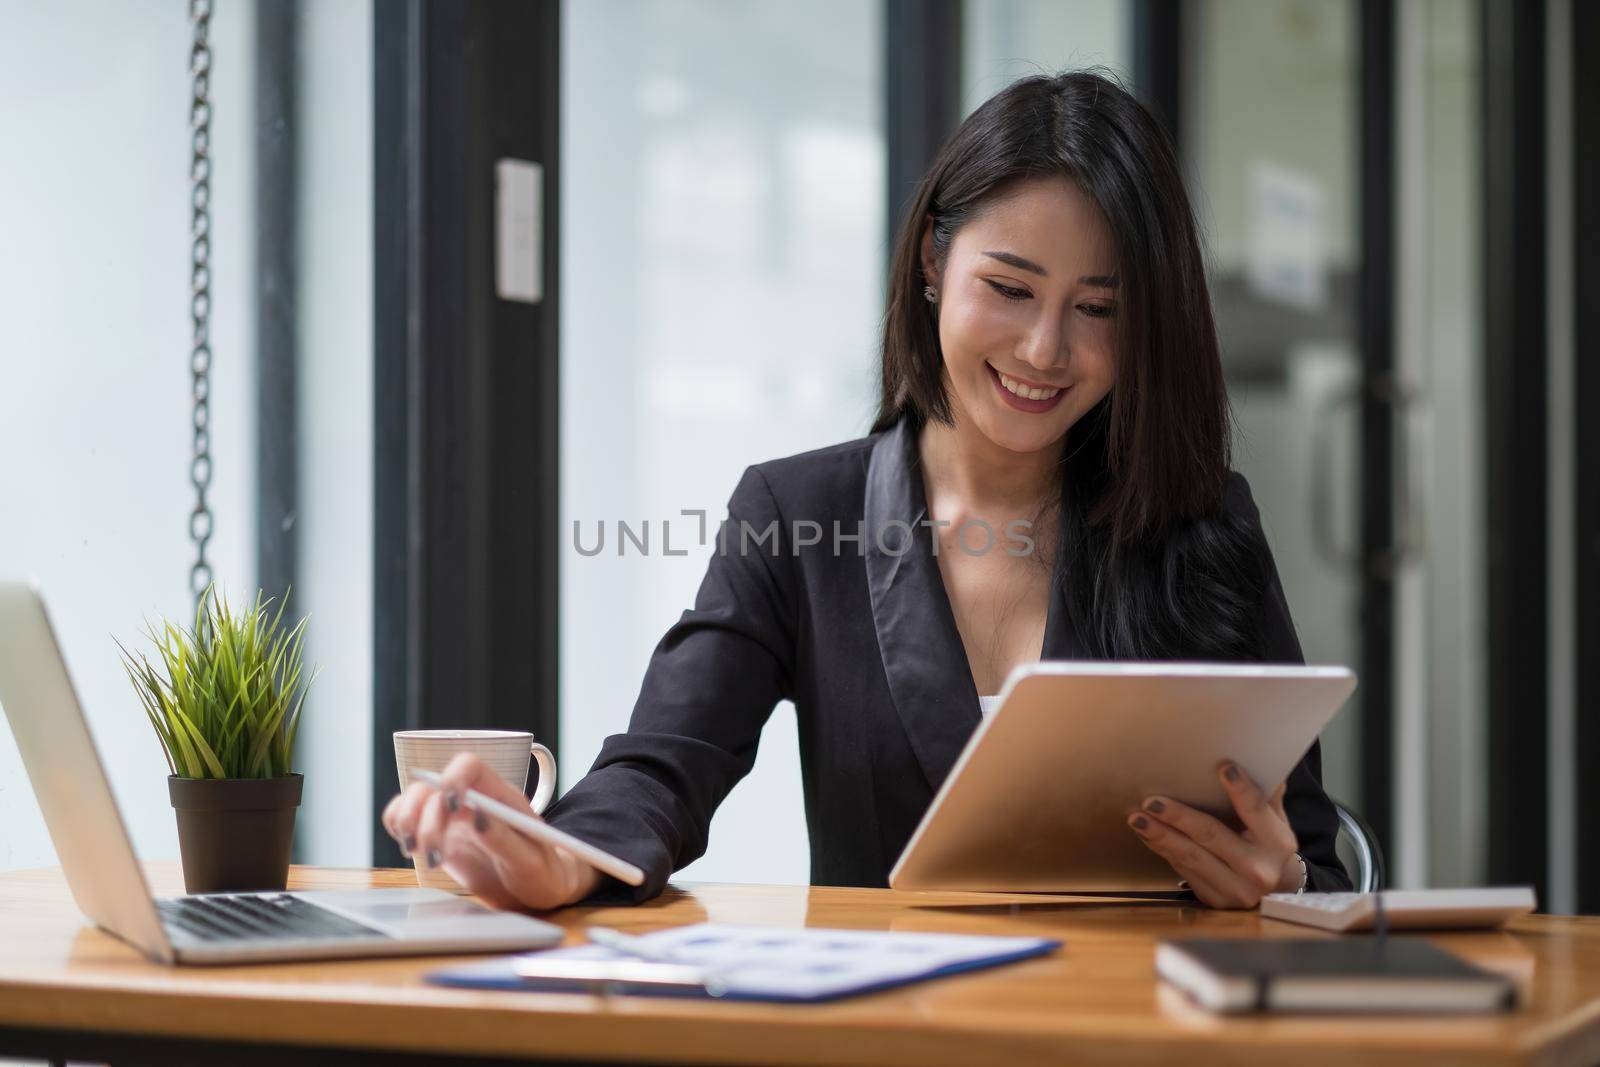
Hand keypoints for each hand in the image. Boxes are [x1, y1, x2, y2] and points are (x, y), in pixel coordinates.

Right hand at [380, 752, 601, 911]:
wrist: (536, 889)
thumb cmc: (543, 872)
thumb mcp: (530, 860)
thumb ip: (504, 838)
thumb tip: (477, 816)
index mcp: (500, 794)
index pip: (468, 765)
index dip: (452, 778)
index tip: (449, 806)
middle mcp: (471, 798)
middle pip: (431, 786)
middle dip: (424, 819)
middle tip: (434, 857)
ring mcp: (451, 816)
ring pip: (412, 799)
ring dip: (407, 824)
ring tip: (422, 856)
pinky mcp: (437, 835)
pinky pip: (405, 819)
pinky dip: (399, 830)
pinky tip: (414, 852)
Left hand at [1126, 760, 1304, 908]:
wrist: (1272, 889)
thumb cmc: (1266, 843)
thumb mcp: (1275, 819)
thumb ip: (1266, 794)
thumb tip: (1262, 758)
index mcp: (1278, 843)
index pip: (1255, 810)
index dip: (1240, 789)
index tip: (1223, 767)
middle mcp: (1259, 870)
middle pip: (1211, 835)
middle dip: (1178, 816)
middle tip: (1151, 801)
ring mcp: (1237, 890)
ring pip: (1190, 856)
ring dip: (1160, 835)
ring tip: (1138, 818)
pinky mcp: (1215, 900)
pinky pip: (1183, 870)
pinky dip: (1163, 850)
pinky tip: (1147, 835)